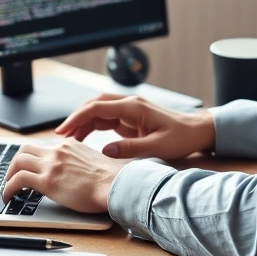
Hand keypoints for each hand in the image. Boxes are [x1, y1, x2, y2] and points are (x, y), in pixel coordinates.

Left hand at [2, 140, 126, 213]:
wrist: (116, 185)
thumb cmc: (111, 180)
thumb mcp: (94, 162)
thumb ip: (82, 162)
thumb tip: (79, 173)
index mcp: (70, 145)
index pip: (44, 147)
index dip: (33, 158)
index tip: (30, 168)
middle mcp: (58, 150)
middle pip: (26, 149)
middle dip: (16, 162)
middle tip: (14, 175)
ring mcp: (51, 164)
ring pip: (18, 161)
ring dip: (9, 174)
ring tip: (8, 187)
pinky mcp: (47, 181)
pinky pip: (18, 180)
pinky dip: (8, 187)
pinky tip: (9, 196)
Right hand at [54, 94, 215, 160]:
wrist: (197, 131)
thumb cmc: (181, 137)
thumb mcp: (157, 146)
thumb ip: (130, 148)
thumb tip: (105, 151)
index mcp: (133, 107)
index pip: (98, 108)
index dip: (78, 118)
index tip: (63, 131)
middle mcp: (129, 104)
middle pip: (94, 105)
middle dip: (75, 117)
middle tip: (59, 135)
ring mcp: (129, 110)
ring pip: (98, 111)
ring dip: (82, 122)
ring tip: (67, 138)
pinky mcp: (130, 118)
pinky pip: (105, 119)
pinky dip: (92, 126)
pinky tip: (83, 138)